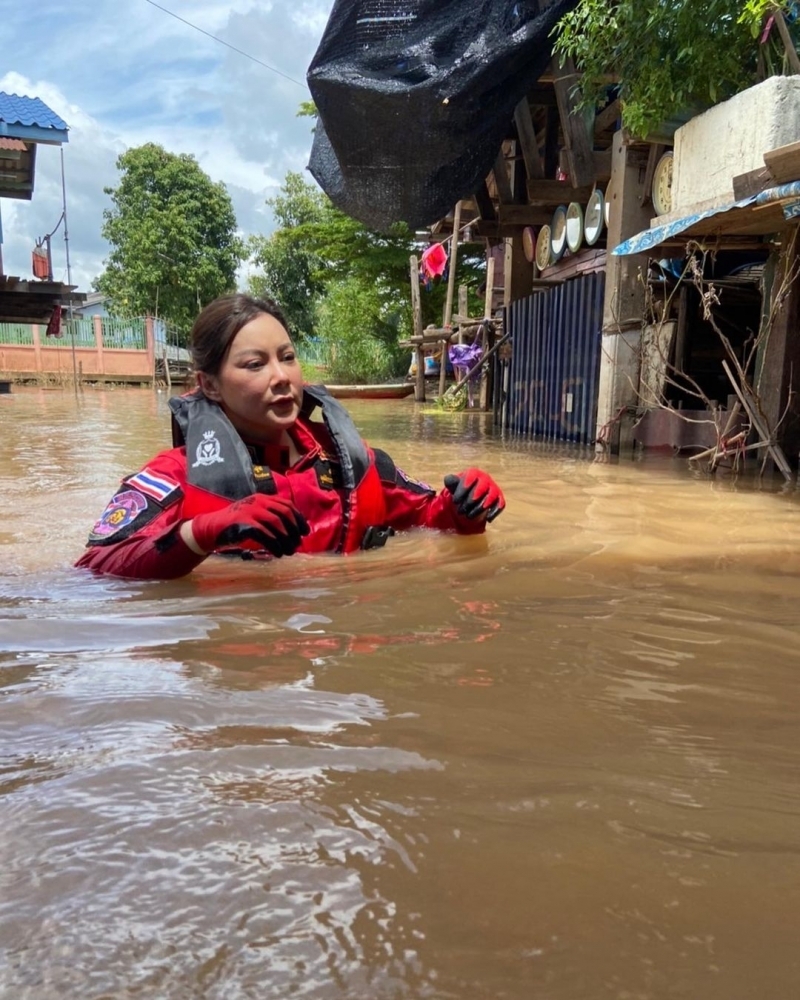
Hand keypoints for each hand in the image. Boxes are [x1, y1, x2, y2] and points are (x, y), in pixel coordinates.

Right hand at [189, 494, 309, 556]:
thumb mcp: (254, 516)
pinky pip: (264, 534)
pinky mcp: (243, 523)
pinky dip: (274, 544)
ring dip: (286, 539)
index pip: (287, 505)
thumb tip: (294, 533)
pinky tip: (278, 553)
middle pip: (284, 513)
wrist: (210, 529)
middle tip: (298, 543)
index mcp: (262, 498)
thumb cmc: (235, 526)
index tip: (305, 531)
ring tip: (289, 551)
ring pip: (276, 524)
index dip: (299, 518)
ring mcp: (250, 511)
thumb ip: (270, 519)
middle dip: (294, 530)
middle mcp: (258, 502)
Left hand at [443, 468, 504, 521]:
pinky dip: (495, 512)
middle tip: (460, 511)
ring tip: (469, 516)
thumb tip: (449, 480)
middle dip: (470, 501)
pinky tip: (488, 519)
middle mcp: (486, 479)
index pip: (470, 479)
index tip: (455, 501)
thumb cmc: (462, 489)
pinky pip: (500, 504)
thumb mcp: (454, 485)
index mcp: (474, 473)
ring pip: (490, 498)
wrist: (472, 494)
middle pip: (481, 489)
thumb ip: (451, 482)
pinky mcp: (499, 498)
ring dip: (480, 508)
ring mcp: (494, 488)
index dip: (462, 490)